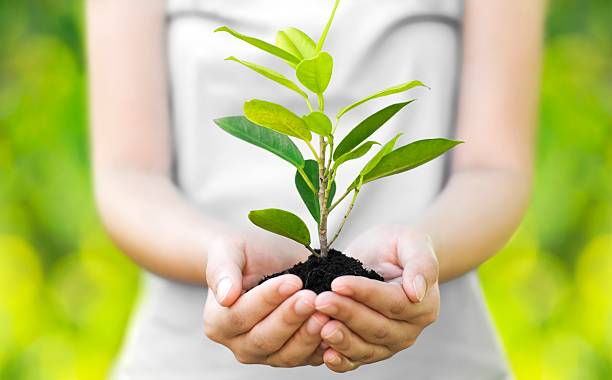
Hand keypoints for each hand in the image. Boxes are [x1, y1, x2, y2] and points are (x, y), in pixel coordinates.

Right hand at [204, 231, 327, 366]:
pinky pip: (309, 357)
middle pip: (264, 339)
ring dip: (309, 335)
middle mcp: (240, 345)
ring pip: (288, 354)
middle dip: (290, 318)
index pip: (241, 315)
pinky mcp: (293, 356)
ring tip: (326, 312)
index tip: (292, 281)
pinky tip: (337, 326)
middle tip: (312, 298)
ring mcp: (267, 355)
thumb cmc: (244, 254)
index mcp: (218, 322)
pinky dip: (324, 345)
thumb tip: (226, 295)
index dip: (267, 300)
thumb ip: (223, 272)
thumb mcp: (229, 252)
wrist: (265, 260)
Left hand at [315, 225, 439, 371]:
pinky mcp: (369, 351)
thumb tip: (417, 292)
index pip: (393, 303)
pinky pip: (355, 361)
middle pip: (377, 327)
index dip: (364, 294)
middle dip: (346, 314)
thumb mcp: (412, 242)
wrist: (384, 257)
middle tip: (320, 301)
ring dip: (341, 339)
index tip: (338, 283)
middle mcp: (408, 329)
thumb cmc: (396, 247)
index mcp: (422, 305)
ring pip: (365, 348)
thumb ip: (421, 264)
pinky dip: (340, 361)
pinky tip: (324, 354)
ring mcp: (389, 344)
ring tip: (319, 325)